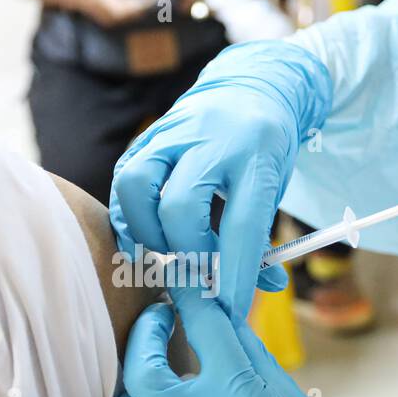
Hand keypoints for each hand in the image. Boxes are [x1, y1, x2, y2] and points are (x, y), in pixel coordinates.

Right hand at [60, 0, 147, 27]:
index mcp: (110, 6)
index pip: (136, 8)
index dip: (151, 1)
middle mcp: (112, 18)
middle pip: (138, 12)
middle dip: (149, 0)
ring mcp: (111, 21)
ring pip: (133, 13)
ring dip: (142, 2)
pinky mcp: (110, 19)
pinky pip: (127, 13)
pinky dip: (134, 3)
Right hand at [109, 41, 332, 319]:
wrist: (252, 88)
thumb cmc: (265, 150)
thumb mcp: (274, 188)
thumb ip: (257, 241)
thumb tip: (239, 297)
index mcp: (256, 153)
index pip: (242, 223)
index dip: (233, 274)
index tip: (229, 308)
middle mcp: (210, 138)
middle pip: (179, 207)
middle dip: (185, 255)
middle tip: (198, 275)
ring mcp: (172, 132)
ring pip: (136, 187)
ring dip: (147, 233)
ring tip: (168, 252)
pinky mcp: (146, 137)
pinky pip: (123, 181)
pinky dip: (131, 217)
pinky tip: (148, 234)